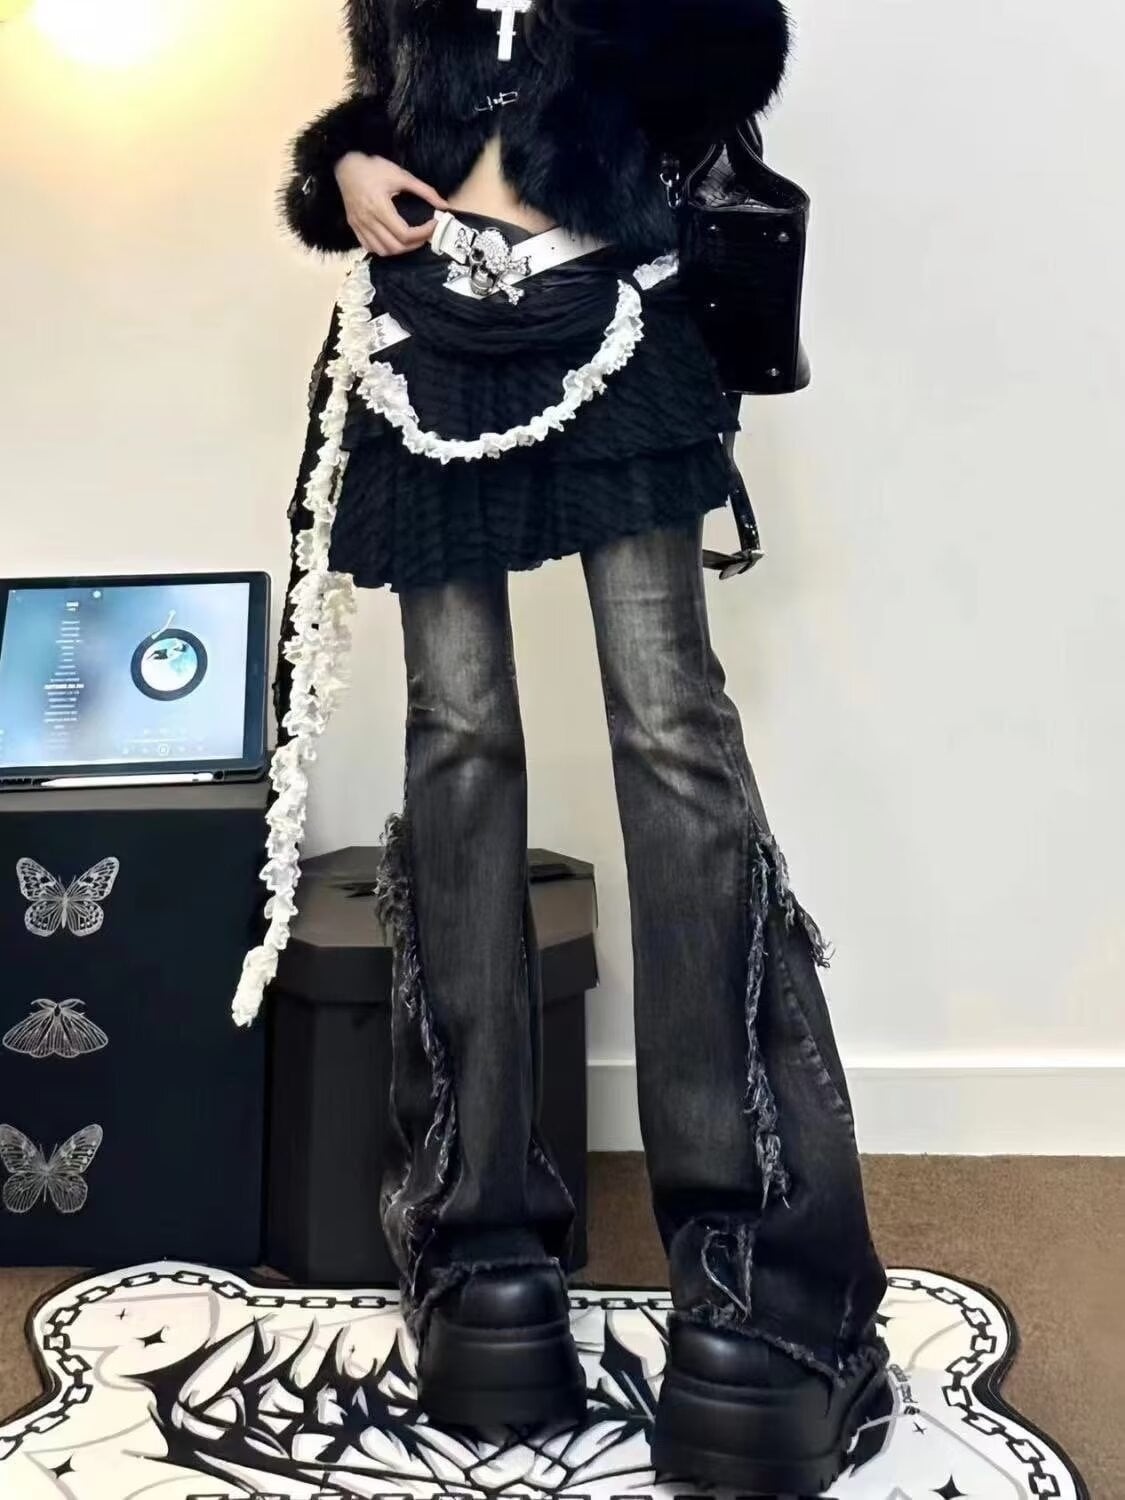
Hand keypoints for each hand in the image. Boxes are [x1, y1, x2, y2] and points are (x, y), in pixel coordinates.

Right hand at [334, 153, 448, 255]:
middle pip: (395, 247)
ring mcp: (359, 226)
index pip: (405, 234)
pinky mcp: (354, 227)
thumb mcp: (401, 175)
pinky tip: (392, 239)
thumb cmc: (373, 168)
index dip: (423, 233)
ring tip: (411, 239)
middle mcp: (368, 220)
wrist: (345, 165)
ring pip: (382, 251)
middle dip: (414, 244)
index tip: (434, 224)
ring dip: (399, 250)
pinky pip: (369, 247)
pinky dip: (384, 248)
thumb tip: (444, 205)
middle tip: (425, 234)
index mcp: (379, 207)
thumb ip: (424, 191)